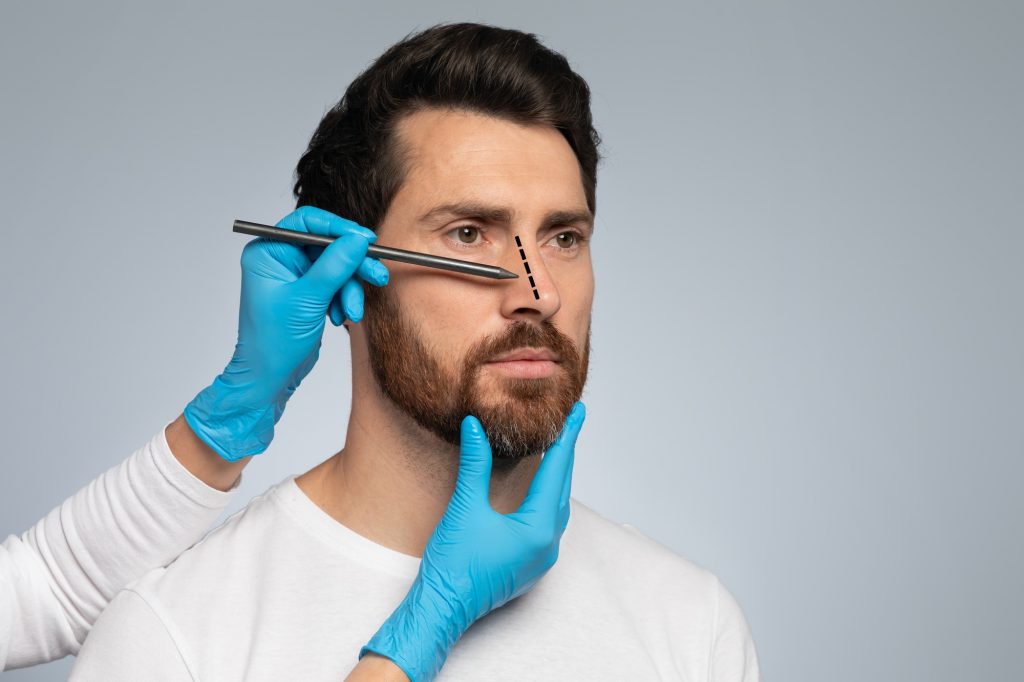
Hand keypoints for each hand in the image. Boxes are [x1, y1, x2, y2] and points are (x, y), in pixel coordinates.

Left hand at [183, 206, 387, 460]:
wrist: (269, 378)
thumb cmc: (273, 342)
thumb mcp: (307, 299)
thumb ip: (334, 266)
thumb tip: (357, 238)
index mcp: (268, 252)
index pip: (308, 223)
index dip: (340, 228)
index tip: (366, 239)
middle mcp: (280, 259)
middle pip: (328, 245)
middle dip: (353, 265)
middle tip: (376, 275)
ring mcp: (294, 276)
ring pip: (336, 267)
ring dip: (349, 289)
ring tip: (352, 312)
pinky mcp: (308, 292)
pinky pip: (336, 284)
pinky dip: (344, 299)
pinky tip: (340, 318)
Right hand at [359, 402, 585, 681]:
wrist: (442, 609)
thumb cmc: (454, 564)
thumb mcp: (464, 507)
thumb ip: (474, 464)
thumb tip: (475, 426)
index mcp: (538, 528)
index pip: (557, 470)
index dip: (567, 437)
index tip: (578, 412)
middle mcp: (548, 543)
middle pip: (562, 487)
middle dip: (565, 453)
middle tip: (570, 422)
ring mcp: (541, 557)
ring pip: (557, 506)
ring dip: (557, 477)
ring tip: (558, 450)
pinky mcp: (530, 564)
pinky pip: (547, 524)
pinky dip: (546, 498)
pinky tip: (539, 489)